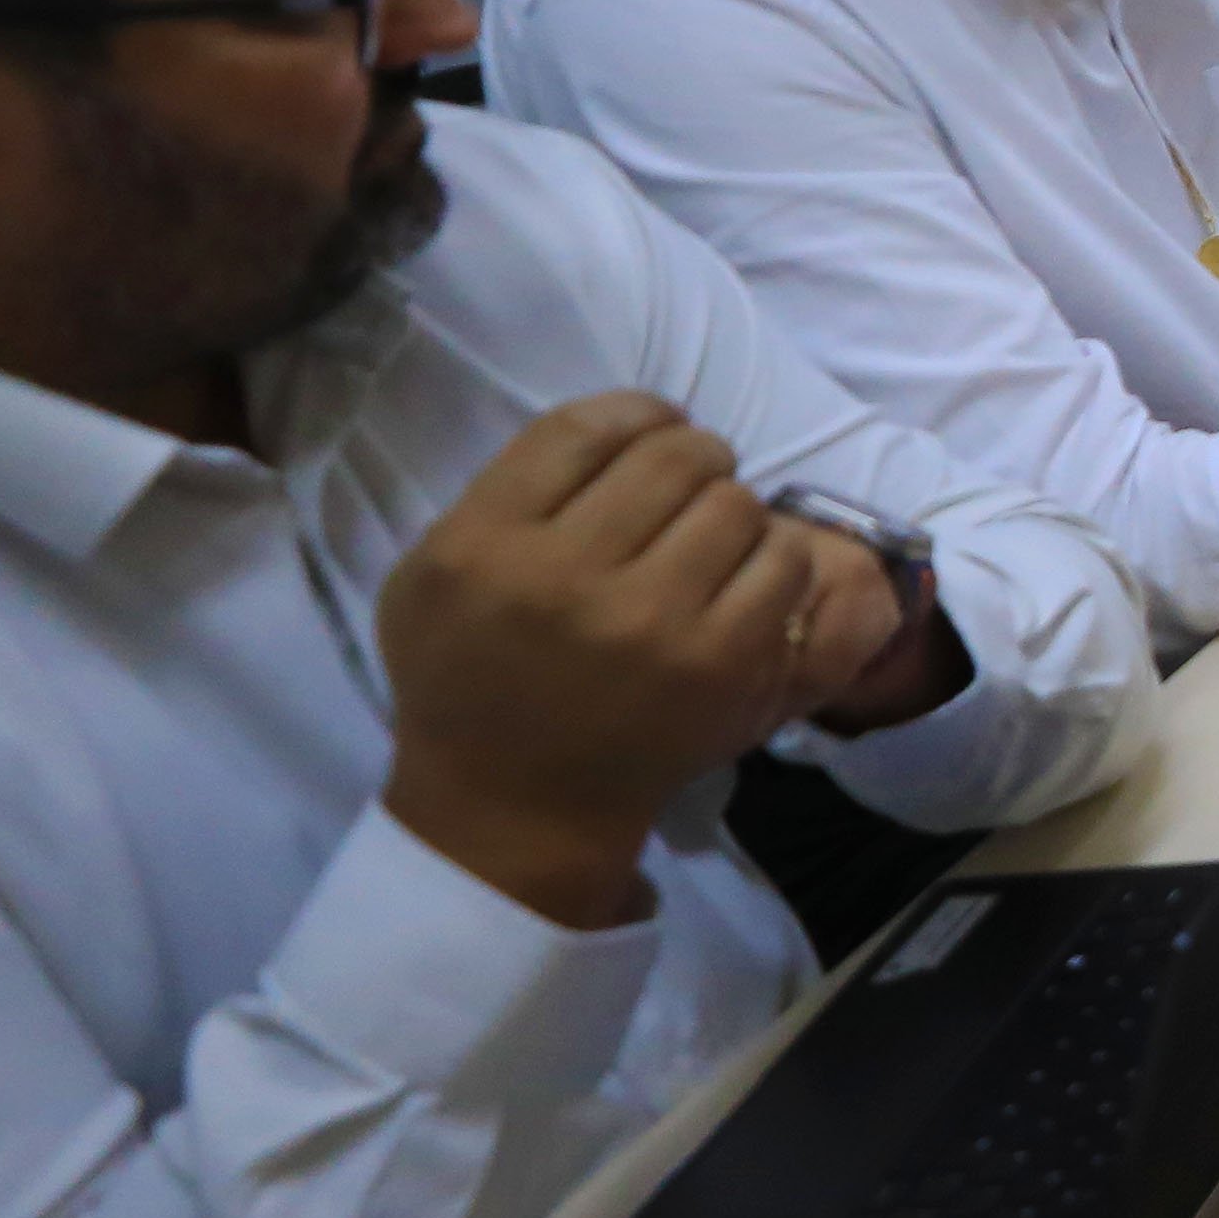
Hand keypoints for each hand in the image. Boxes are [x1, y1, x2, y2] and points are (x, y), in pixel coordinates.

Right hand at [373, 394, 848, 925]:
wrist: (517, 803)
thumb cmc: (468, 679)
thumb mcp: (435, 574)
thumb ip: (504, 493)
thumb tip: (618, 426)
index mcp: (484, 544)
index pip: (585, 428)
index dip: (638, 414)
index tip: (652, 432)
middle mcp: (565, 575)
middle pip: (675, 456)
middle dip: (694, 458)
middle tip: (690, 487)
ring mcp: (651, 623)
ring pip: (737, 502)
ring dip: (734, 510)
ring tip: (712, 538)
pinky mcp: (721, 665)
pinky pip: (783, 564)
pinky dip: (774, 560)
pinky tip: (744, 579)